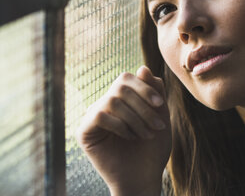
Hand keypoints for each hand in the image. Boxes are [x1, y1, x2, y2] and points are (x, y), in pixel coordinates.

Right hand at [76, 66, 170, 195]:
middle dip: (142, 105)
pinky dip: (119, 125)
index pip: (126, 78)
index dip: (143, 87)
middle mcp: (104, 104)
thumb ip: (154, 92)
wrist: (143, 178)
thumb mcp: (160, 116)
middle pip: (120, 86)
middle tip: (157, 126)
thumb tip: (142, 68)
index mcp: (121, 99)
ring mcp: (93, 116)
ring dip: (135, 118)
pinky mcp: (84, 131)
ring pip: (112, 101)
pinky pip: (99, 115)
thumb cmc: (152, 149)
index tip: (160, 104)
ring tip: (146, 135)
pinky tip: (129, 137)